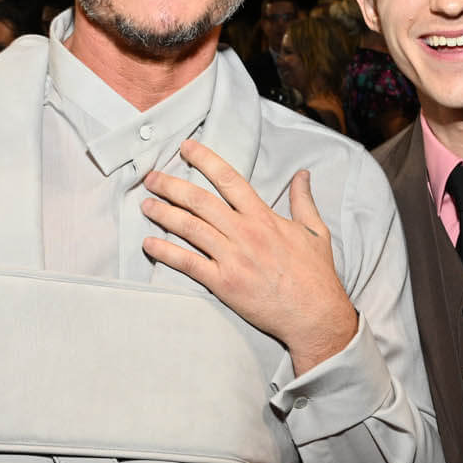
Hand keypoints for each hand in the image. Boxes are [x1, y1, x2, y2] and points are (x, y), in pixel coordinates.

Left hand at [142, 140, 357, 374]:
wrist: (315, 315)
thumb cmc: (316, 275)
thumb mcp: (315, 231)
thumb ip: (304, 200)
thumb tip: (302, 174)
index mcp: (264, 217)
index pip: (229, 179)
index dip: (205, 160)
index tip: (186, 148)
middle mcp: (245, 233)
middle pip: (200, 200)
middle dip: (172, 185)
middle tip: (152, 177)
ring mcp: (232, 258)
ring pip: (190, 228)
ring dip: (164, 214)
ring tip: (146, 205)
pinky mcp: (224, 283)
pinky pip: (188, 263)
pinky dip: (166, 252)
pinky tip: (149, 244)